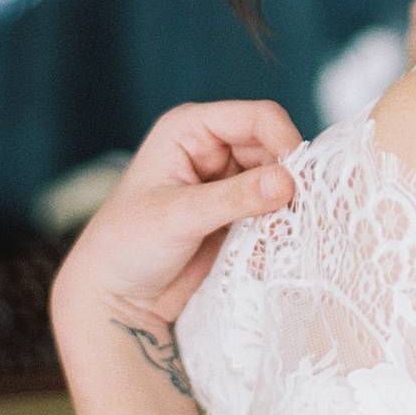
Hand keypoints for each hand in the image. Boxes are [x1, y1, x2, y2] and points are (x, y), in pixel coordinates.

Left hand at [50, 99, 302, 330]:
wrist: (116, 296)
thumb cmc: (128, 245)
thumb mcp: (179, 217)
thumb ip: (235, 198)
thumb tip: (288, 182)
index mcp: (190, 128)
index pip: (257, 118)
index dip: (284, 141)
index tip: (299, 181)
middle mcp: (212, 147)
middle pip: (275, 147)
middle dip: (289, 179)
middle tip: (296, 216)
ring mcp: (227, 180)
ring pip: (280, 180)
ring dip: (287, 206)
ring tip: (282, 235)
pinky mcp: (238, 212)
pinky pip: (275, 209)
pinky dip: (280, 225)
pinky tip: (272, 246)